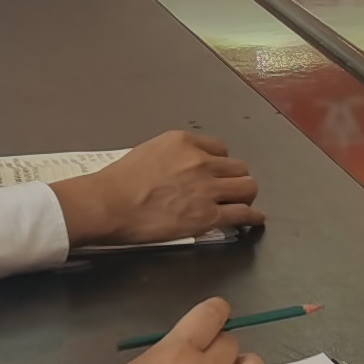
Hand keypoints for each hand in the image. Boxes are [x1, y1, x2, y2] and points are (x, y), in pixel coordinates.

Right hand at [54, 131, 264, 245]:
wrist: (109, 204)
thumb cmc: (117, 181)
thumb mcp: (148, 152)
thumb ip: (172, 158)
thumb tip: (180, 171)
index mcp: (184, 142)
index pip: (219, 149)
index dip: (220, 164)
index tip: (216, 174)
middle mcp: (201, 161)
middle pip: (238, 167)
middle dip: (235, 180)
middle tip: (229, 192)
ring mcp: (207, 189)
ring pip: (247, 187)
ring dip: (245, 196)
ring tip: (242, 205)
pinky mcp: (208, 216)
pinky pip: (243, 214)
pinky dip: (252, 218)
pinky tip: (254, 221)